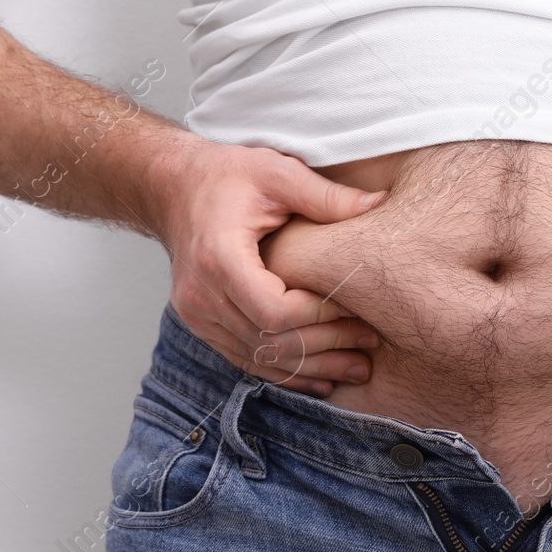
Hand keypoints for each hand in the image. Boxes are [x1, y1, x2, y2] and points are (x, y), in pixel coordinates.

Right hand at [153, 139, 388, 396]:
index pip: (273, 310)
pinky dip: (285, 372)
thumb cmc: (225, 176)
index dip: (318, 315)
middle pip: (270, 340)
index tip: (356, 307)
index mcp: (220, 259)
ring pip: (259, 357)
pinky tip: (321, 378)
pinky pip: (245, 358)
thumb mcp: (277, 172)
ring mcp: (197, 315)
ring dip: (311, 367)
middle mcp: (202, 295)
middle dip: (326, 345)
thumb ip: (326, 195)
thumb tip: (380, 204)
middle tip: (371, 341)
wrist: (172, 188)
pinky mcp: (202, 323)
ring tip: (358, 367)